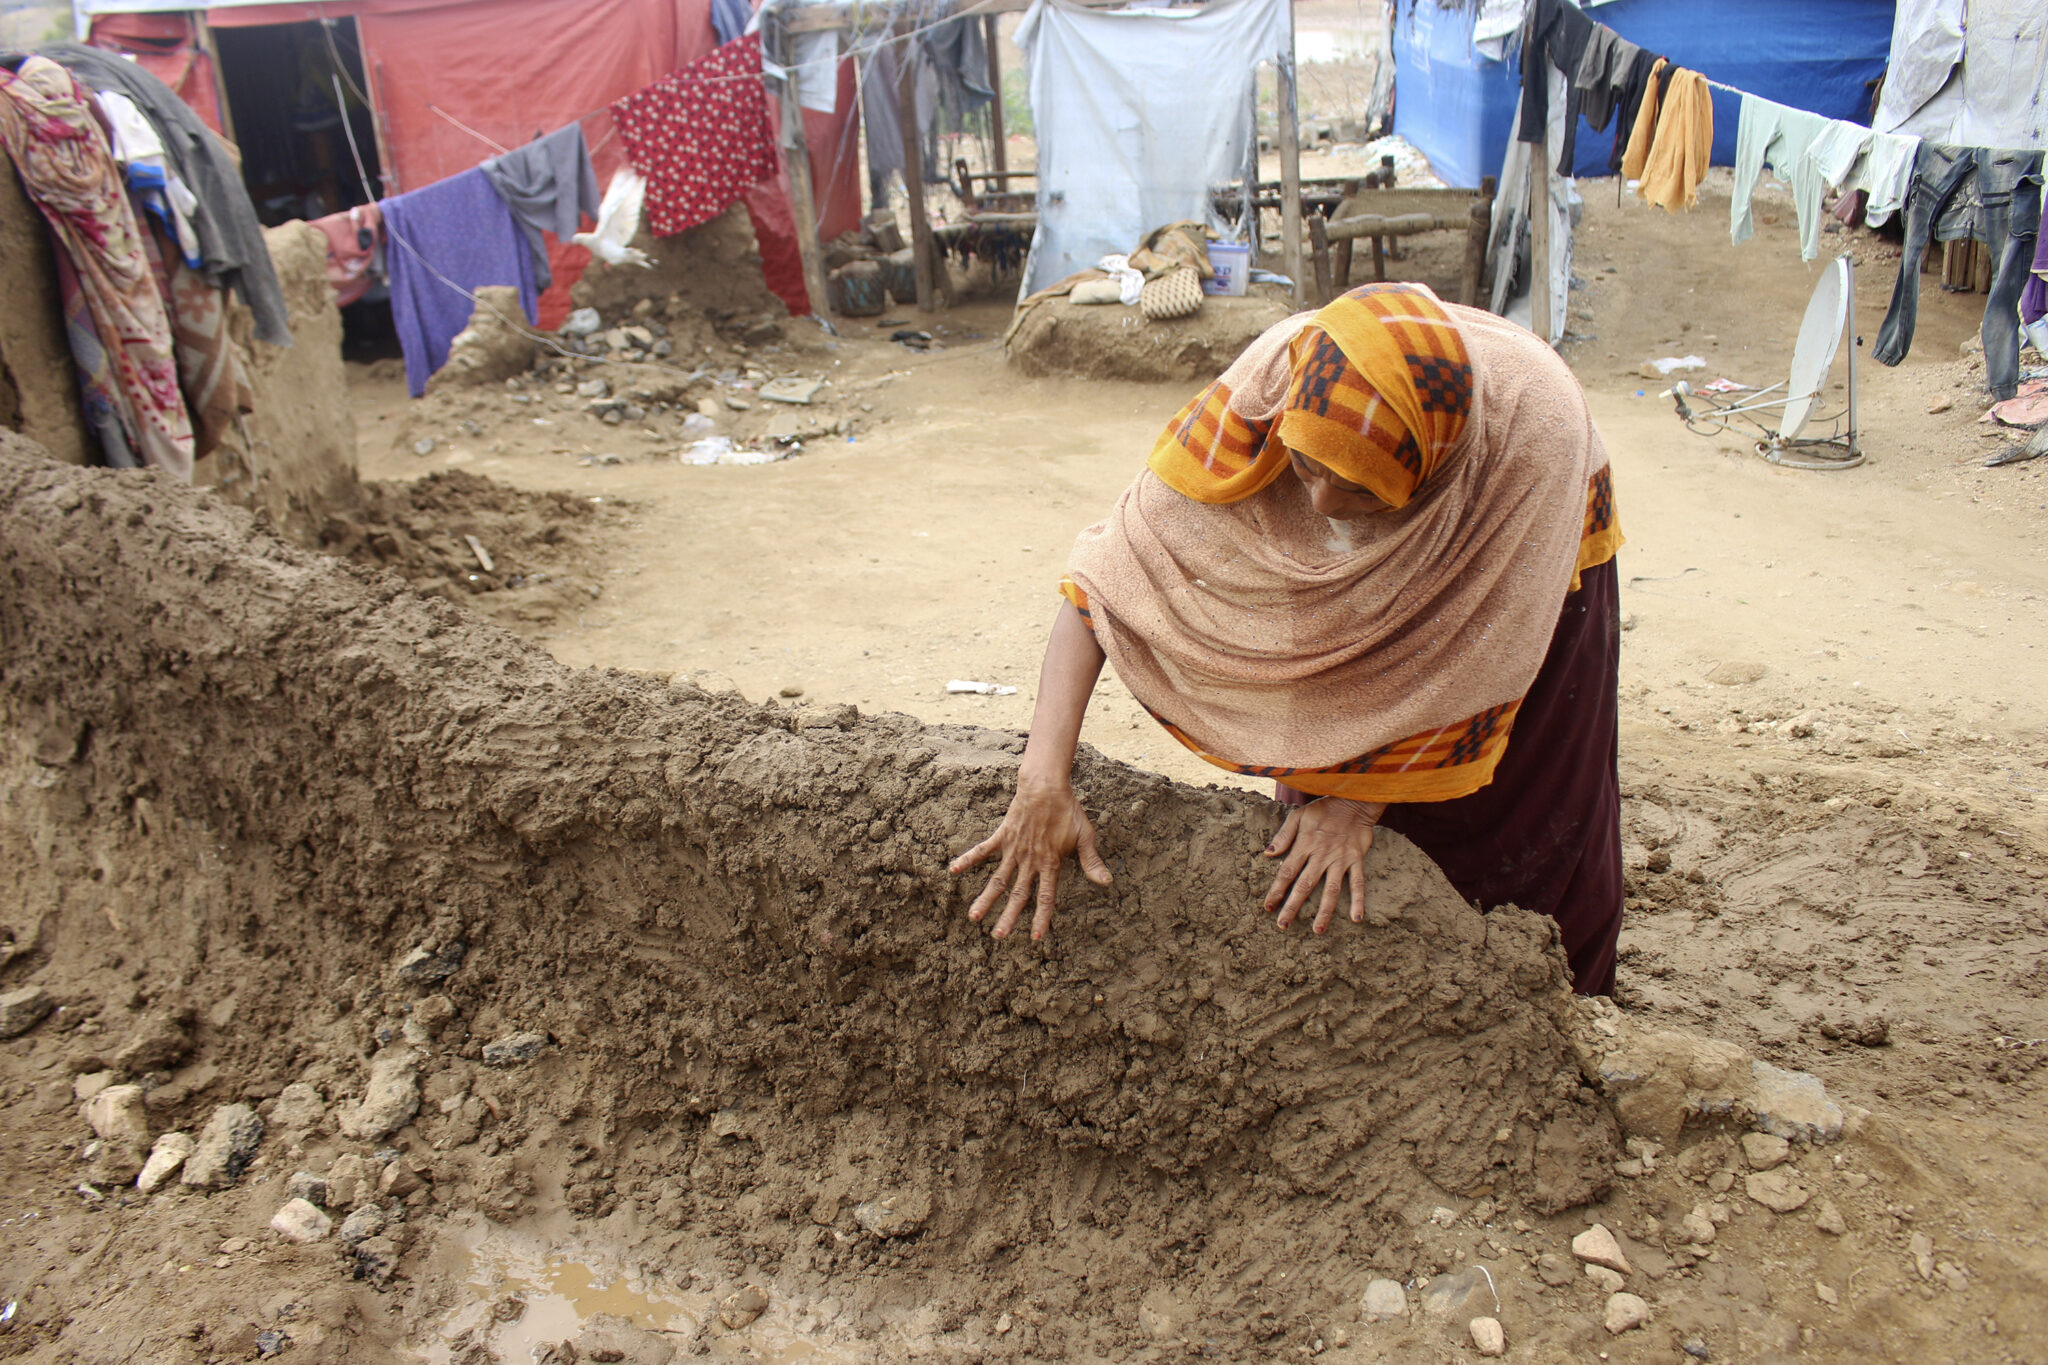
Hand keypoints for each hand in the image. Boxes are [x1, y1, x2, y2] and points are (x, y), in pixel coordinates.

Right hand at [949, 777, 1112, 940]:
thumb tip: (1107, 882)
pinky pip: (982, 850)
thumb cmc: (1068, 811)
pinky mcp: (1003, 836)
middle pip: (1018, 894)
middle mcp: (1030, 861)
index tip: (1035, 937)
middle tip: (998, 937)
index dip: (1041, 917)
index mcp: (1050, 863)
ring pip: (998, 880)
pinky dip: (968, 859)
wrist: (1046, 786)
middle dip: (1008, 917)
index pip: (1045, 896)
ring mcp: (1014, 850)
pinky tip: (953, 869)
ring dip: (986, 899)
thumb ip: (1091, 862)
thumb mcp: (1085, 837)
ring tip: (973, 917)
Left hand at [1262, 798, 1385, 933]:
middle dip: (1293, 906)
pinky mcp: (1356, 860)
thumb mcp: (1299, 816)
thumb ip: (1284, 835)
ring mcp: (1340, 859)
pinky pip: (1358, 883)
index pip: (1286, 872)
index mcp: (1304, 845)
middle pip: (1304, 885)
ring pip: (1331, 890)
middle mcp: (1321, 856)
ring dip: (1324, 911)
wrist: (1353, 801)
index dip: (1276, 890)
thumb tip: (1268, 853)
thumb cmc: (1323, 809)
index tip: (1268, 907)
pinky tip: (1357, 918)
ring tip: (1317, 930)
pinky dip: (1358, 900)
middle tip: (1283, 925)